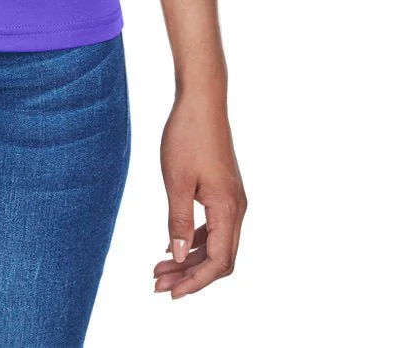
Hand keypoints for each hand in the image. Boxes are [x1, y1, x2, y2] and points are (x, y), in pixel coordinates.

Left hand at [153, 88, 245, 299]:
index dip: (195, 282)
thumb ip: (178, 219)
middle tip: (158, 285)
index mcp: (228, 208)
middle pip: (219, 258)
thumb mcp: (176, 179)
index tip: (170, 294)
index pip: (218, 262)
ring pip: (216, 244)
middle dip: (190, 276)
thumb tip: (177, 254)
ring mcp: (232, 199)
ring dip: (189, 259)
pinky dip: (194, 240)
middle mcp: (236, 208)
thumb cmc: (187, 135)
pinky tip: (172, 245)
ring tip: (159, 270)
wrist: (202, 100)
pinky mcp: (224, 191)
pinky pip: (214, 227)